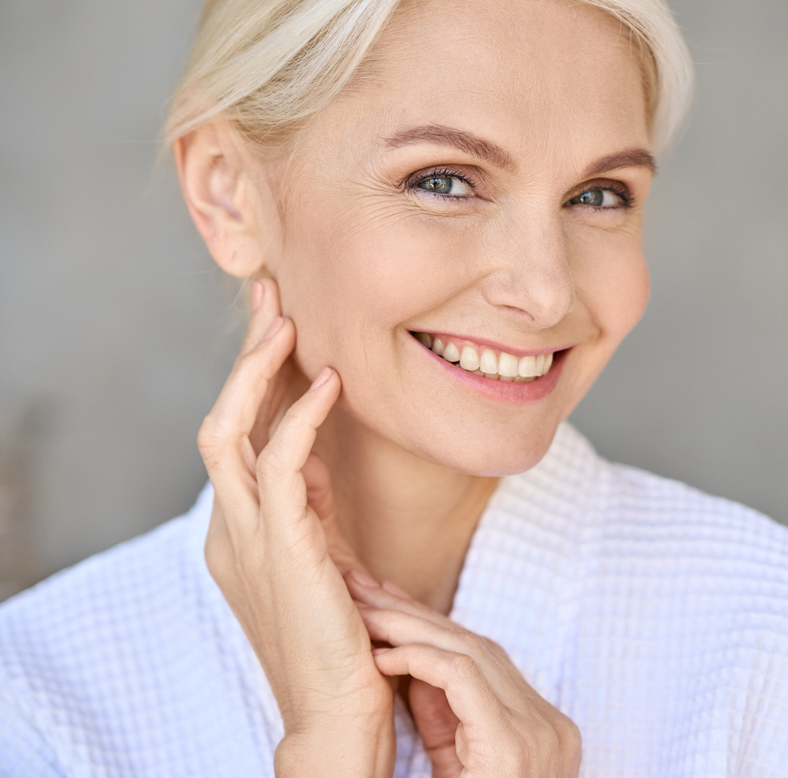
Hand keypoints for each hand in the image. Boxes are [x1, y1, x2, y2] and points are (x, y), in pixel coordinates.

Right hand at [198, 278, 394, 777]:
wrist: (340, 715)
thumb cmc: (342, 644)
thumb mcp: (322, 561)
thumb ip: (309, 514)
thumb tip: (314, 465)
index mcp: (241, 532)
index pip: (236, 436)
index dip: (252, 378)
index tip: (277, 326)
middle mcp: (232, 530)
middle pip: (221, 421)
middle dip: (244, 356)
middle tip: (269, 295)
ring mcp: (249, 541)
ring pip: (230, 432)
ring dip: (257, 371)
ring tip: (286, 318)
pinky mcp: (283, 551)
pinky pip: (280, 466)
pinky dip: (300, 417)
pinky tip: (328, 382)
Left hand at [346, 572, 580, 777]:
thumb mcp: (455, 767)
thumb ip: (442, 719)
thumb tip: (404, 664)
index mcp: (543, 731)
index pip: (486, 659)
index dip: (432, 627)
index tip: (387, 604)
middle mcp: (550, 727)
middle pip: (479, 648)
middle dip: (416, 615)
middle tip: (365, 588)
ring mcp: (539, 735)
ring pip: (470, 653)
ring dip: (409, 628)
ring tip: (362, 613)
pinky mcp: (513, 746)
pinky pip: (463, 679)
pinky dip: (419, 660)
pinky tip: (381, 654)